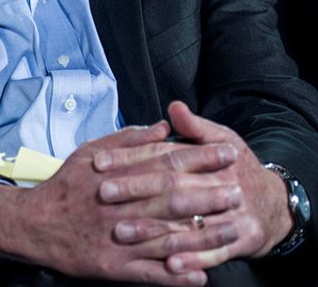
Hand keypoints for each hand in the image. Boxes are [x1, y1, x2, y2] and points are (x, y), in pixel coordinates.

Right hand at [0, 122, 237, 284]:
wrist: (33, 224)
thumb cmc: (65, 186)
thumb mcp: (89, 152)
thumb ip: (127, 140)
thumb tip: (162, 127)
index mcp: (114, 176)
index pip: (163, 163)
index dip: (198, 158)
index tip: (225, 153)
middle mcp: (118, 206)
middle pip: (170, 199)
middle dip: (208, 194)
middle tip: (238, 190)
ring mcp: (117, 238)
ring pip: (166, 237)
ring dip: (203, 235)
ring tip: (233, 230)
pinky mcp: (113, 266)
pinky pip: (149, 273)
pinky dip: (176, 275)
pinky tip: (200, 275)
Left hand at [97, 101, 292, 272]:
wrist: (273, 205)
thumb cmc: (236, 170)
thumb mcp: (222, 141)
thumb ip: (195, 127)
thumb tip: (175, 108)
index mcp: (212, 158)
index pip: (164, 155)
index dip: (130, 157)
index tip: (99, 161)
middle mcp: (222, 185)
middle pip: (172, 187)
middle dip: (136, 190)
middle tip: (103, 193)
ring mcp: (232, 215)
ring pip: (188, 223)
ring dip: (154, 230)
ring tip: (122, 232)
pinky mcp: (240, 241)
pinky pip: (214, 254)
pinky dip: (193, 259)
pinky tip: (170, 265)